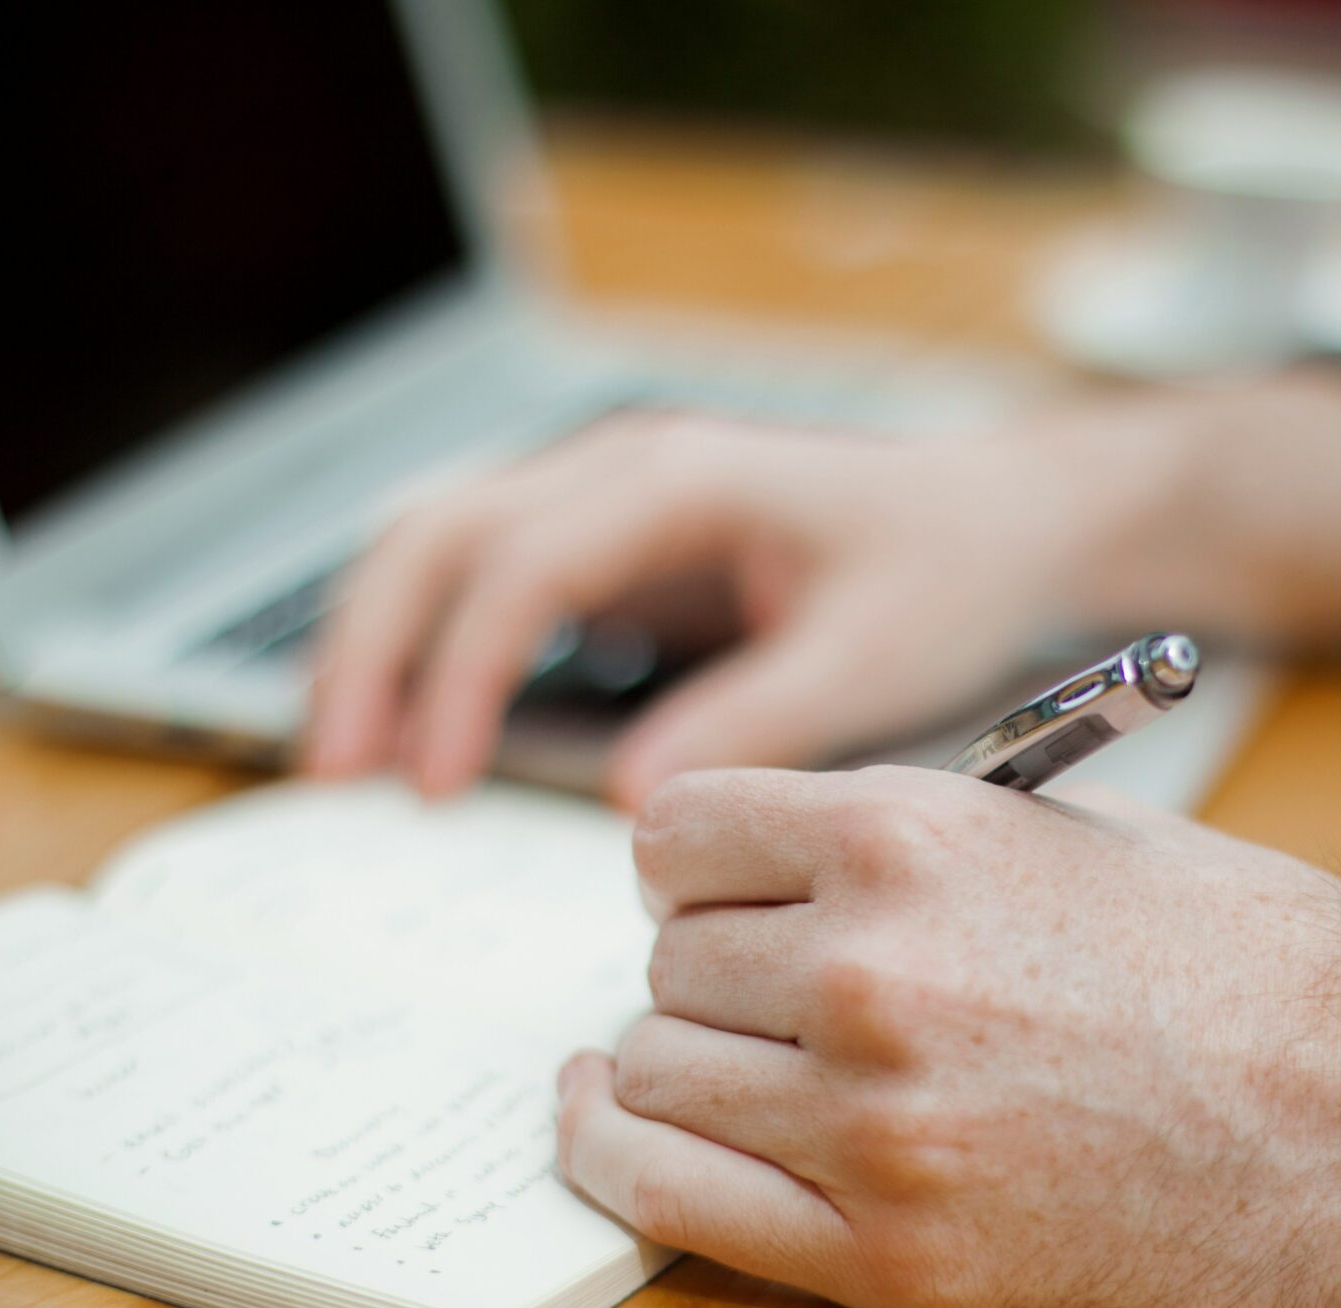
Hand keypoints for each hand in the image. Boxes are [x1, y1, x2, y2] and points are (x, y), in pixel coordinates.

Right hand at [303, 370, 1340, 805]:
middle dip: (368, 649)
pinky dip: (428, 646)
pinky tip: (412, 736)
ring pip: (438, 543)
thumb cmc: (953, 573)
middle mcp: (623, 469)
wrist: (1008, 519)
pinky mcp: (611, 547)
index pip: (521, 564)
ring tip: (341, 763)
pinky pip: (482, 578)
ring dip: (376, 643)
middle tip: (332, 777)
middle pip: (437, 533)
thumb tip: (632, 806)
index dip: (458, 674)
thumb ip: (757, 720)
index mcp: (682, 479)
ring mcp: (607, 500)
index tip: (432, 784)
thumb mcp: (874, 656)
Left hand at [555, 765, 1340, 1307]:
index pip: (678, 832)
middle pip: (669, 958)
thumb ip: (905, 835)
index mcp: (910, 837)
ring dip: (683, 1060)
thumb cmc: (1253, 960)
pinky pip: (668, 1197)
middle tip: (774, 985)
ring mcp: (873, 1123)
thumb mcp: (1071, 829)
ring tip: (744, 1059)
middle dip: (711, 963)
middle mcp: (868, 970)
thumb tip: (775, 859)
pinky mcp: (891, 1255)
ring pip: (655, 1070)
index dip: (695, 861)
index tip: (717, 888)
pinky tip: (617, 1122)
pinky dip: (620, 1155)